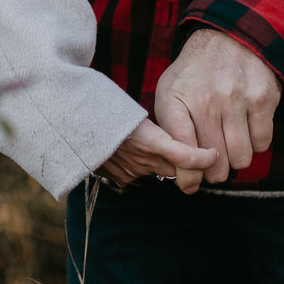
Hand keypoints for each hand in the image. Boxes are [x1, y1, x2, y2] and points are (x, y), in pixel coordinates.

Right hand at [98, 114, 221, 192]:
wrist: (69, 126)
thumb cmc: (99, 107)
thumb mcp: (130, 106)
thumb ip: (151, 121)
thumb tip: (170, 123)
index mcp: (150, 140)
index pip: (187, 157)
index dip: (204, 158)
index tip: (214, 153)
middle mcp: (144, 159)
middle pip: (178, 167)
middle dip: (188, 161)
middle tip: (193, 149)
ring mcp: (132, 171)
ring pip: (160, 170)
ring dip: (165, 161)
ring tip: (157, 143)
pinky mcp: (120, 176)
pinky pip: (140, 174)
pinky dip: (143, 165)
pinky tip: (134, 152)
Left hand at [152, 29, 281, 184]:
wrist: (226, 38)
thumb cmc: (194, 77)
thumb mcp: (170, 98)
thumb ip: (174, 139)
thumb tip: (187, 185)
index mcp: (176, 100)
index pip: (182, 153)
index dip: (188, 177)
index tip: (191, 182)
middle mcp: (205, 99)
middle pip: (216, 165)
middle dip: (215, 171)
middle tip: (215, 158)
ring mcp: (236, 98)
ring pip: (242, 159)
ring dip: (237, 158)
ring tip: (230, 140)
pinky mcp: (263, 98)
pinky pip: (263, 144)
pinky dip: (256, 142)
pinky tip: (246, 125)